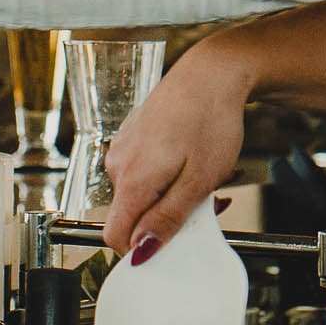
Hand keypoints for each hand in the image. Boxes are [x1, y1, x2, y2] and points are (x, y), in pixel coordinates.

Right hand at [102, 26, 254, 259]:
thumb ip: (168, 219)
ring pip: (141, 193)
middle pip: (132, 215)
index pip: (114, 236)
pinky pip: (143, 171)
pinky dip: (167, 175)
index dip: (139, 250)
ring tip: (206, 175)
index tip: (173, 245)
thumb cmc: (210, 121)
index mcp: (132, 180)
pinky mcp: (130, 137)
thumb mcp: (200, 180)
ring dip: (171, 195)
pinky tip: (192, 159)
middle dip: (168, 218)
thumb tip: (141, 252)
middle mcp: (118, 165)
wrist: (211, 72)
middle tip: (210, 202)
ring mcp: (121, 148)